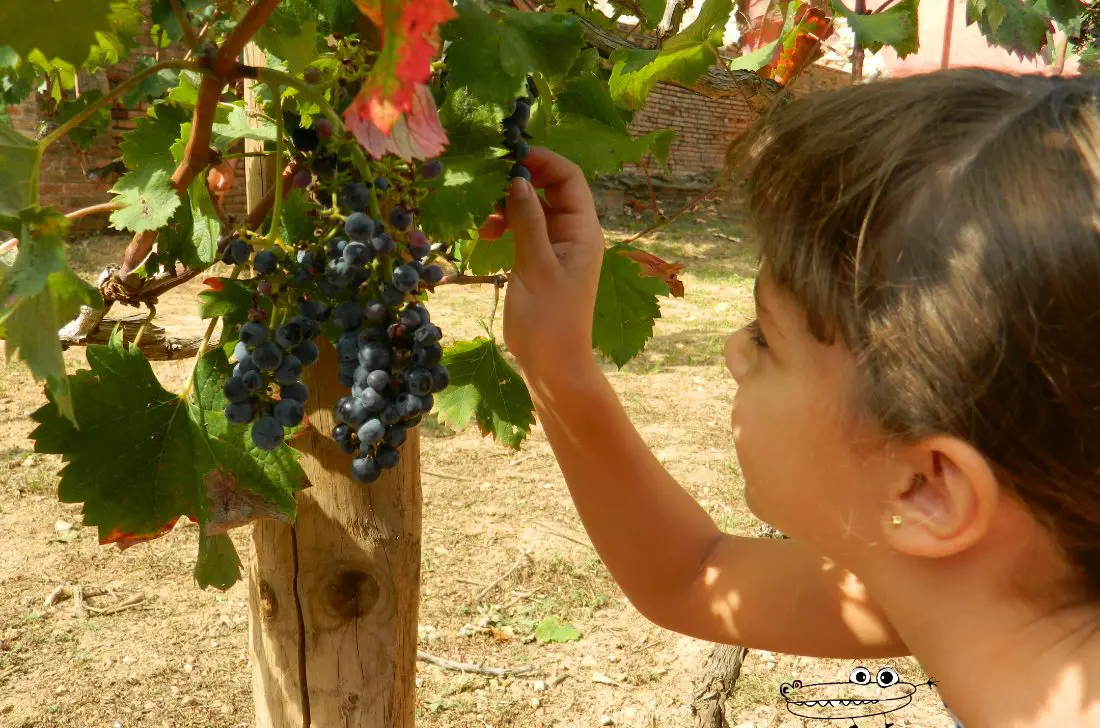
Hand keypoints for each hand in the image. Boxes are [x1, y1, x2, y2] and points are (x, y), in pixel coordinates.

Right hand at [479, 148, 604, 381]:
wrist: (551, 365)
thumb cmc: (549, 319)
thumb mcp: (535, 267)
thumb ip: (528, 221)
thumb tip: (518, 178)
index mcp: (584, 231)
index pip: (569, 178)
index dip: (543, 160)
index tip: (510, 153)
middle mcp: (574, 233)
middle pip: (550, 189)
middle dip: (520, 180)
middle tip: (487, 179)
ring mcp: (557, 247)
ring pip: (532, 208)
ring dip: (507, 204)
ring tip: (483, 216)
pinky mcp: (539, 261)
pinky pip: (523, 229)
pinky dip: (505, 224)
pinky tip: (486, 232)